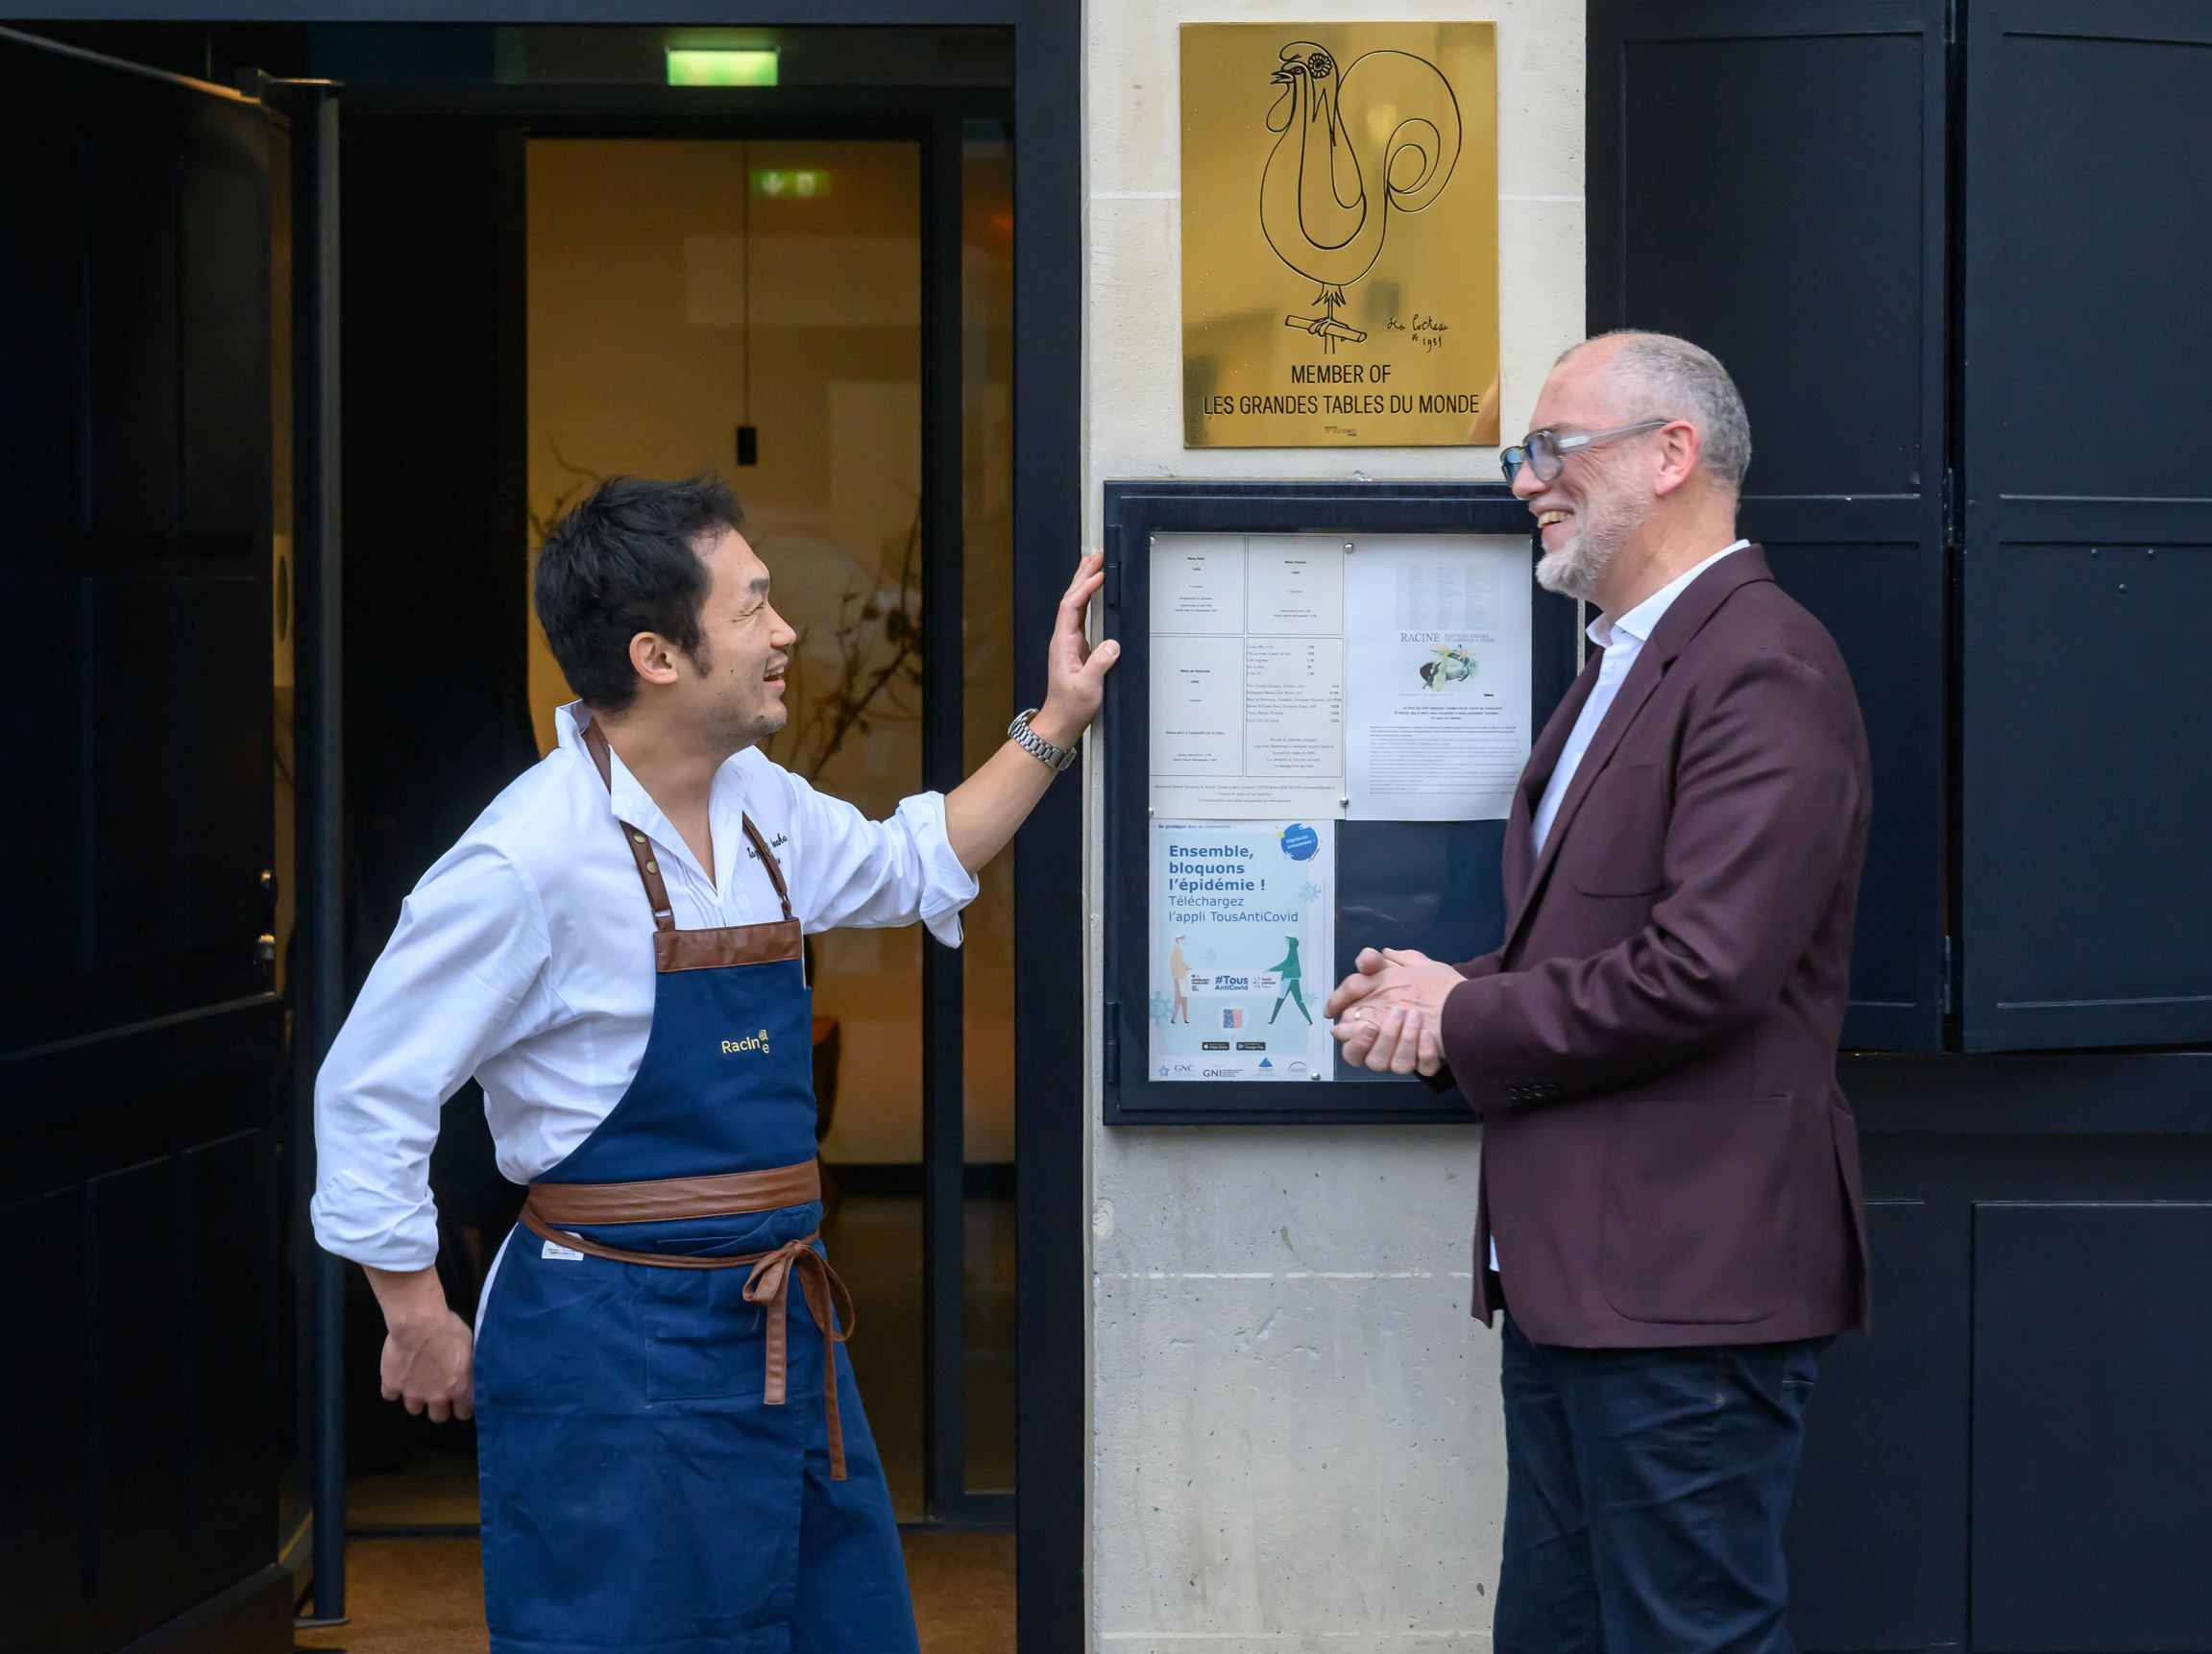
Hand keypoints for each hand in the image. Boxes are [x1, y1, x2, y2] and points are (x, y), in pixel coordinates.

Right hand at [379, 1308, 475, 1421]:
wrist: (419, 1324)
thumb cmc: (449, 1329)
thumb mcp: (470, 1346)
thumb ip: (468, 1367)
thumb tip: (470, 1374)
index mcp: (459, 1388)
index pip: (463, 1413)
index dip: (462, 1406)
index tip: (459, 1399)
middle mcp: (436, 1397)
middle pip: (438, 1417)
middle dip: (438, 1406)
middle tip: (436, 1391)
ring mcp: (412, 1393)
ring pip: (414, 1408)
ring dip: (416, 1398)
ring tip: (416, 1382)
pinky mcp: (391, 1385)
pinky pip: (390, 1395)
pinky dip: (393, 1388)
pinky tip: (397, 1376)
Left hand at [1031, 552, 1120, 747]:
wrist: (1061, 722)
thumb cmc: (1070, 707)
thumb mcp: (1088, 687)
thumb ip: (1100, 664)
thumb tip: (1112, 643)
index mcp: (1063, 644)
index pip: (1071, 606)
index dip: (1084, 588)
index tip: (1098, 574)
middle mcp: (1064, 639)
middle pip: (1071, 599)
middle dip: (1083, 576)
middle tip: (1096, 556)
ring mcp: (1069, 643)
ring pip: (1075, 606)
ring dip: (1084, 584)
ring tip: (1094, 565)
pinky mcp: (1077, 649)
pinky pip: (1081, 616)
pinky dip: (1087, 600)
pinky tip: (1093, 594)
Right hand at [1328, 947, 1458, 1075]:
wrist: (1468, 998)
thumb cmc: (1431, 983)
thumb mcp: (1404, 964)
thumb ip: (1376, 960)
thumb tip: (1364, 961)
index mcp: (1369, 1020)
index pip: (1347, 1037)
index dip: (1352, 1036)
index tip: (1368, 1024)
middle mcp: (1384, 1042)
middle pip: (1364, 1058)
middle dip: (1381, 1039)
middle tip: (1398, 1013)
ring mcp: (1406, 1055)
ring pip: (1392, 1065)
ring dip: (1403, 1042)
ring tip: (1418, 1018)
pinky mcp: (1427, 1063)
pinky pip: (1421, 1067)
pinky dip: (1424, 1053)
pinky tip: (1430, 1035)